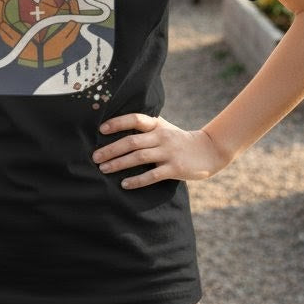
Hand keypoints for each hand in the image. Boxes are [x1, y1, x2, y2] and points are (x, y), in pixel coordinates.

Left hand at [91, 113, 231, 188]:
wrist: (209, 150)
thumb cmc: (179, 140)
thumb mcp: (164, 128)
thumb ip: (146, 129)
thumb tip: (117, 132)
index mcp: (157, 125)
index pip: (135, 119)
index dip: (117, 123)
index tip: (101, 130)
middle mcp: (161, 137)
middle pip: (132, 141)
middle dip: (111, 149)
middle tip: (95, 157)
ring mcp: (168, 152)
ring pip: (139, 157)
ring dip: (119, 163)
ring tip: (104, 169)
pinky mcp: (175, 168)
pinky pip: (152, 175)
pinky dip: (137, 180)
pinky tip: (124, 184)